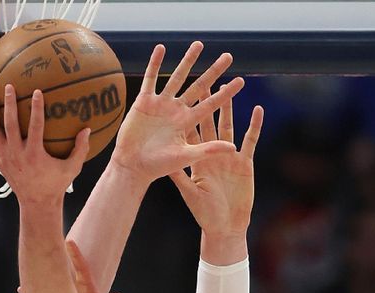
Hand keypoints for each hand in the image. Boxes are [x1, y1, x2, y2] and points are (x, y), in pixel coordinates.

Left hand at [0, 85, 88, 203]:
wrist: (36, 202)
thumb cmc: (56, 184)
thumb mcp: (72, 168)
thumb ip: (81, 149)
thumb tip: (87, 129)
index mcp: (35, 155)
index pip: (35, 127)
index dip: (36, 108)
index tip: (37, 92)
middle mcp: (16, 155)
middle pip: (10, 125)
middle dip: (8, 104)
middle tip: (9, 86)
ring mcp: (4, 157)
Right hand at [111, 43, 244, 184]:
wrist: (133, 166)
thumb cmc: (158, 166)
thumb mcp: (186, 157)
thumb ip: (208, 150)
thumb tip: (233, 148)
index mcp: (188, 122)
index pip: (212, 104)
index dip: (226, 94)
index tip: (241, 81)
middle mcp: (177, 110)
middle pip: (199, 86)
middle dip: (213, 72)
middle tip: (228, 57)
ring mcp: (161, 104)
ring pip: (177, 77)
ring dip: (187, 61)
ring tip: (199, 45)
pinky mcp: (144, 102)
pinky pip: (150, 79)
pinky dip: (154, 64)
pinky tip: (160, 48)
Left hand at [170, 95, 263, 238]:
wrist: (225, 225)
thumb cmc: (204, 213)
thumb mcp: (189, 191)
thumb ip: (179, 176)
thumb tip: (162, 161)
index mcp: (196, 158)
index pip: (190, 130)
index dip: (186, 113)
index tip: (180, 95)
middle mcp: (212, 153)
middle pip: (208, 121)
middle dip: (208, 101)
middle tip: (206, 78)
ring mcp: (229, 156)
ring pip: (229, 125)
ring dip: (230, 106)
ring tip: (232, 85)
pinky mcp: (245, 161)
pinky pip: (250, 139)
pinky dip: (254, 125)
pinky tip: (257, 109)